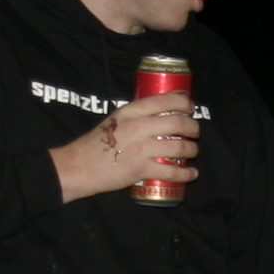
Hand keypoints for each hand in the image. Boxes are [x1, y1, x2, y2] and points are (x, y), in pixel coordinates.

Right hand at [50, 90, 198, 202]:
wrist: (78, 167)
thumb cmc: (96, 144)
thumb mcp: (114, 120)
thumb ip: (135, 116)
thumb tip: (159, 113)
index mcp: (130, 112)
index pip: (164, 100)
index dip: (183, 102)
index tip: (189, 107)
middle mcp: (137, 127)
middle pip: (178, 122)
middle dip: (193, 127)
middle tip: (194, 131)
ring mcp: (141, 149)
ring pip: (180, 147)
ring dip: (192, 149)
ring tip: (192, 151)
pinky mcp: (141, 169)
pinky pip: (172, 172)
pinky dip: (186, 174)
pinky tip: (191, 173)